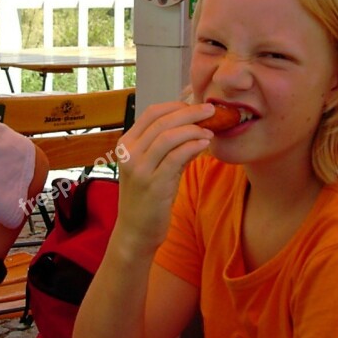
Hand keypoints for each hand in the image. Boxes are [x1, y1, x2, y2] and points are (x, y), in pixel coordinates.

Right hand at [115, 101, 213, 252]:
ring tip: (210, 131)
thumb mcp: (154, 167)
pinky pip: (176, 157)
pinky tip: (205, 145)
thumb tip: (196, 127)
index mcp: (126, 144)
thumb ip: (170, 148)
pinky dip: (193, 146)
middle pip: (162, 121)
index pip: (152, 113)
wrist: (135, 232)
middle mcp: (129, 153)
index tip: (197, 105)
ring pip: (169, 136)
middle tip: (211, 110)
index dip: (177, 105)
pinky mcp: (153, 185)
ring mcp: (139, 169)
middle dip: (190, 112)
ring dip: (194, 129)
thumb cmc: (147, 199)